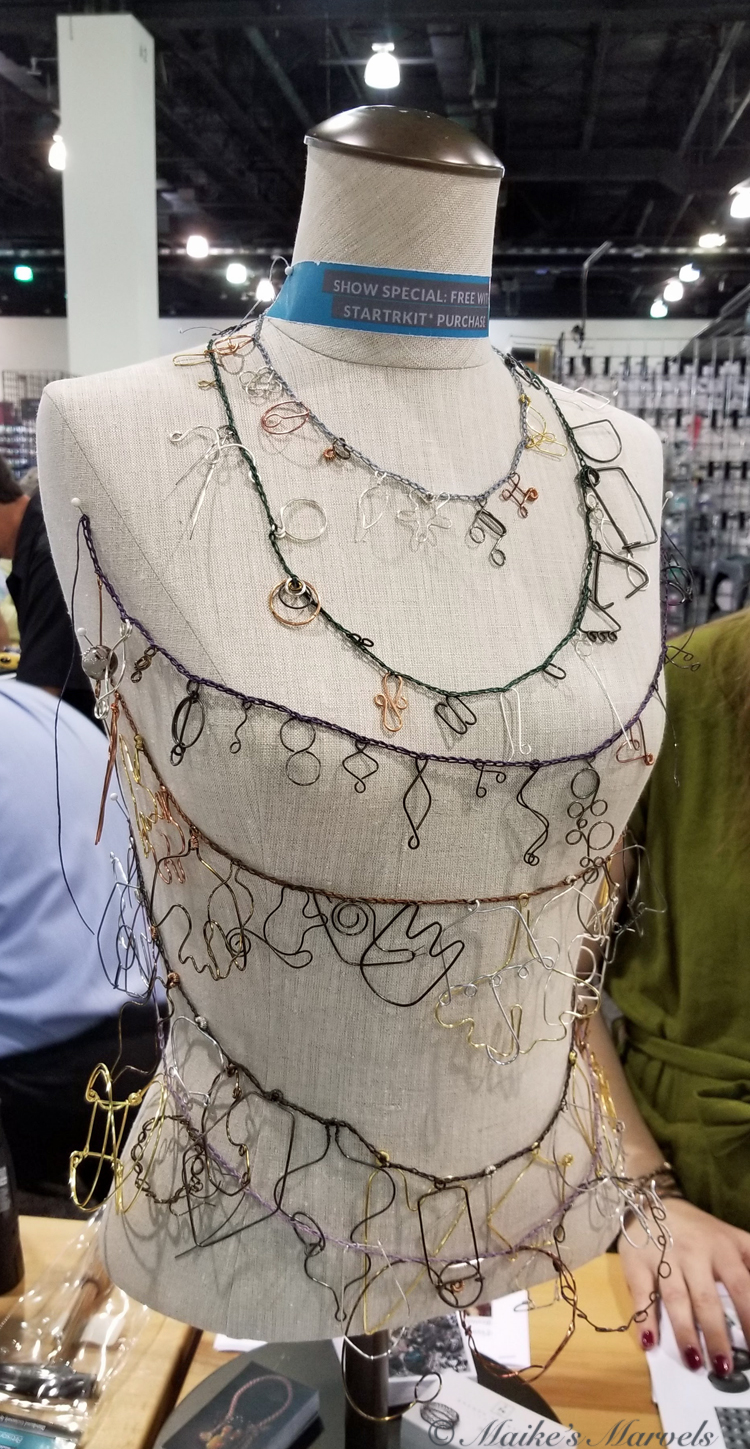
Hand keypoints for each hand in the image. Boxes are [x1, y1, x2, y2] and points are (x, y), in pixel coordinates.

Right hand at [618, 1197, 749, 1375]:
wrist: (654, 1201)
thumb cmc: (701, 1231)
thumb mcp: (733, 1239)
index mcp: (723, 1249)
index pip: (742, 1287)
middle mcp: (695, 1253)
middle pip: (707, 1298)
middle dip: (716, 1335)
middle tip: (724, 1369)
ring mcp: (664, 1257)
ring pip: (676, 1299)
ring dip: (685, 1332)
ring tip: (694, 1363)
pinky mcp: (637, 1262)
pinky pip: (641, 1293)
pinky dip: (644, 1318)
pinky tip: (649, 1343)